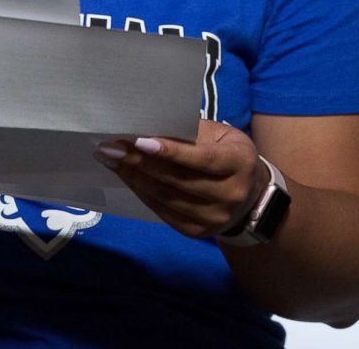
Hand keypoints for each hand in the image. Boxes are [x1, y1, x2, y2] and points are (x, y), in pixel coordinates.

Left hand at [94, 120, 267, 238]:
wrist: (249, 194)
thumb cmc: (227, 152)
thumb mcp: (219, 134)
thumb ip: (189, 131)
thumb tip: (147, 125)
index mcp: (239, 163)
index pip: (201, 159)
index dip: (170, 151)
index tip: (139, 141)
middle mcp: (230, 195)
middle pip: (178, 180)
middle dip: (140, 162)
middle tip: (111, 147)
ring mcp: (214, 219)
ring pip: (166, 197)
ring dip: (134, 177)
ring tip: (110, 159)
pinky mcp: (197, 232)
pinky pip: (163, 212)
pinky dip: (141, 192)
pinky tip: (125, 176)